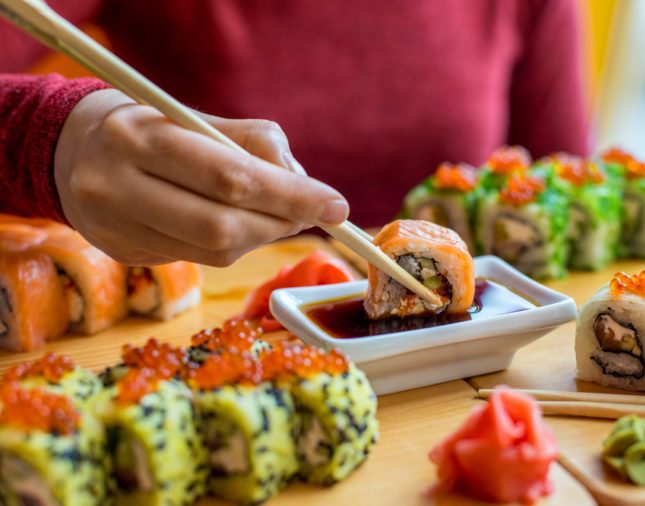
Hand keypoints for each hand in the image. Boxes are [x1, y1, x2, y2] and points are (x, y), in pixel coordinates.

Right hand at [54, 89, 347, 265]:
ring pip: (215, 251)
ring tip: (280, 215)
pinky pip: (199, 259)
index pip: (231, 176)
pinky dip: (234, 246)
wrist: (73, 151)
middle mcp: (119, 186)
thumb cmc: (154, 127)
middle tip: (314, 212)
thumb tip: (305, 188)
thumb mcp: (199, 119)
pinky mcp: (124, 254)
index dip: (291, 196)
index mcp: (140, 137)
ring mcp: (117, 227)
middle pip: (223, 225)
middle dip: (282, 222)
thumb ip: (257, 145)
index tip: (337, 205)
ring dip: (263, 236)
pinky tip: (241, 226)